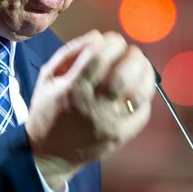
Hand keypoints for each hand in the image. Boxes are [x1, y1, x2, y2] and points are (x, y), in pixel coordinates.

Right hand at [25, 30, 155, 188]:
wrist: (49, 155)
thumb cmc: (47, 110)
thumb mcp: (48, 76)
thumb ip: (71, 51)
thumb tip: (98, 36)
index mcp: (73, 89)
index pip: (100, 58)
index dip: (112, 42)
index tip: (112, 40)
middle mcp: (94, 107)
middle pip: (124, 75)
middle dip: (132, 55)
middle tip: (129, 51)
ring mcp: (111, 124)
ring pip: (139, 93)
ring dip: (144, 72)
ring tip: (138, 65)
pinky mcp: (122, 136)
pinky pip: (143, 112)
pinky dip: (145, 95)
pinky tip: (137, 88)